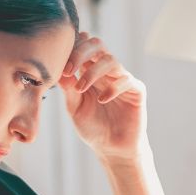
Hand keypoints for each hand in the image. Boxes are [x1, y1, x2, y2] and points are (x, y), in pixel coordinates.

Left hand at [59, 31, 147, 161]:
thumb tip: (59, 69)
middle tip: (69, 70)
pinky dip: (112, 87)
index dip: (71, 49)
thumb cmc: (93, 127)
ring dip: (93, 72)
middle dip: (81, 52)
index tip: (60, 65)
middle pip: (97, 44)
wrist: (112, 149)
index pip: (83, 46)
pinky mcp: (136, 91)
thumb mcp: (74, 107)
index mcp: (90, 71)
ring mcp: (122, 79)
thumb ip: (68, 88)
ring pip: (110, 60)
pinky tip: (102, 100)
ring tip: (81, 89)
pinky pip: (126, 80)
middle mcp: (106, 72)